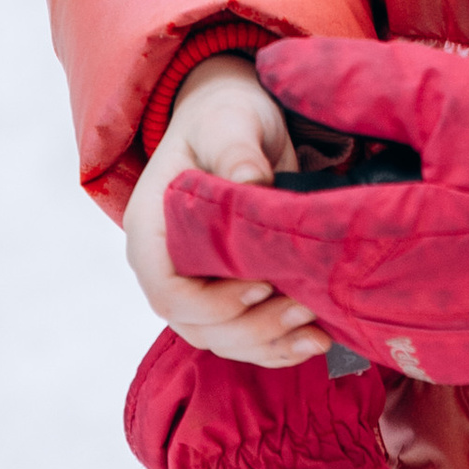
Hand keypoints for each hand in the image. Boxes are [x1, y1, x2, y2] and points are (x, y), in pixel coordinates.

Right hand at [125, 51, 329, 367]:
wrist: (232, 127)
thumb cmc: (223, 121)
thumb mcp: (227, 123)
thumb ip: (235, 150)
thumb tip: (251, 181)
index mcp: (150, 230)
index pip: (167, 291)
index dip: (212, 302)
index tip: (261, 284)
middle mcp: (165, 268)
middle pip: (197, 326)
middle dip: (253, 328)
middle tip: (305, 309)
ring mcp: (194, 286)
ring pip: (223, 339)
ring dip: (269, 343)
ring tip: (318, 333)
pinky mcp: (225, 293)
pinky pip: (244, 337)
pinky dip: (278, 347)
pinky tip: (316, 340)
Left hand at [164, 36, 468, 402]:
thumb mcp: (448, 96)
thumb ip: (351, 81)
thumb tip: (277, 71)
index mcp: (365, 242)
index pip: (248, 234)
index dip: (206, 210)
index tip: (181, 182)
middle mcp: (373, 308)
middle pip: (277, 275)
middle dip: (254, 235)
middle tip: (243, 187)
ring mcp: (407, 343)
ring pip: (321, 301)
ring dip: (312, 260)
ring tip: (331, 206)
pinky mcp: (438, 359)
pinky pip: (371, 322)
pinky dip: (363, 285)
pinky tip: (396, 241)